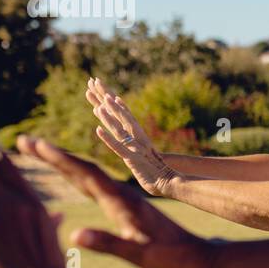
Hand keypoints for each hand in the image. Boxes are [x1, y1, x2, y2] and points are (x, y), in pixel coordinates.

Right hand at [17, 135, 216, 267]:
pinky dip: (78, 176)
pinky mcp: (127, 207)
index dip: (59, 159)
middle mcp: (122, 196)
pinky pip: (96, 186)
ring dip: (63, 162)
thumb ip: (110, 244)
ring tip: (37, 150)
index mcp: (122, 202)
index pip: (86, 174)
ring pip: (88, 175)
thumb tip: (75, 236)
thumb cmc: (173, 260)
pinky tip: (71, 175)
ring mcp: (124, 200)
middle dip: (52, 155)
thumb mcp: (140, 255)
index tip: (35, 144)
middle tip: (23, 141)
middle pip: (82, 168)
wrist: (201, 259)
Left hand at [84, 77, 177, 195]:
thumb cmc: (159, 173)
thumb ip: (142, 151)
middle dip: (109, 101)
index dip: (117, 106)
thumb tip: (140, 148)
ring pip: (119, 129)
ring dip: (108, 117)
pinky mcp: (132, 159)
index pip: (127, 118)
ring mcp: (135, 147)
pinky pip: (118, 146)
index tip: (109, 94)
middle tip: (98, 86)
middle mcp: (138, 138)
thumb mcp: (148, 158)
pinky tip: (98, 130)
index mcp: (141, 138)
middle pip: (121, 116)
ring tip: (98, 104)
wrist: (170, 182)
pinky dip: (108, 138)